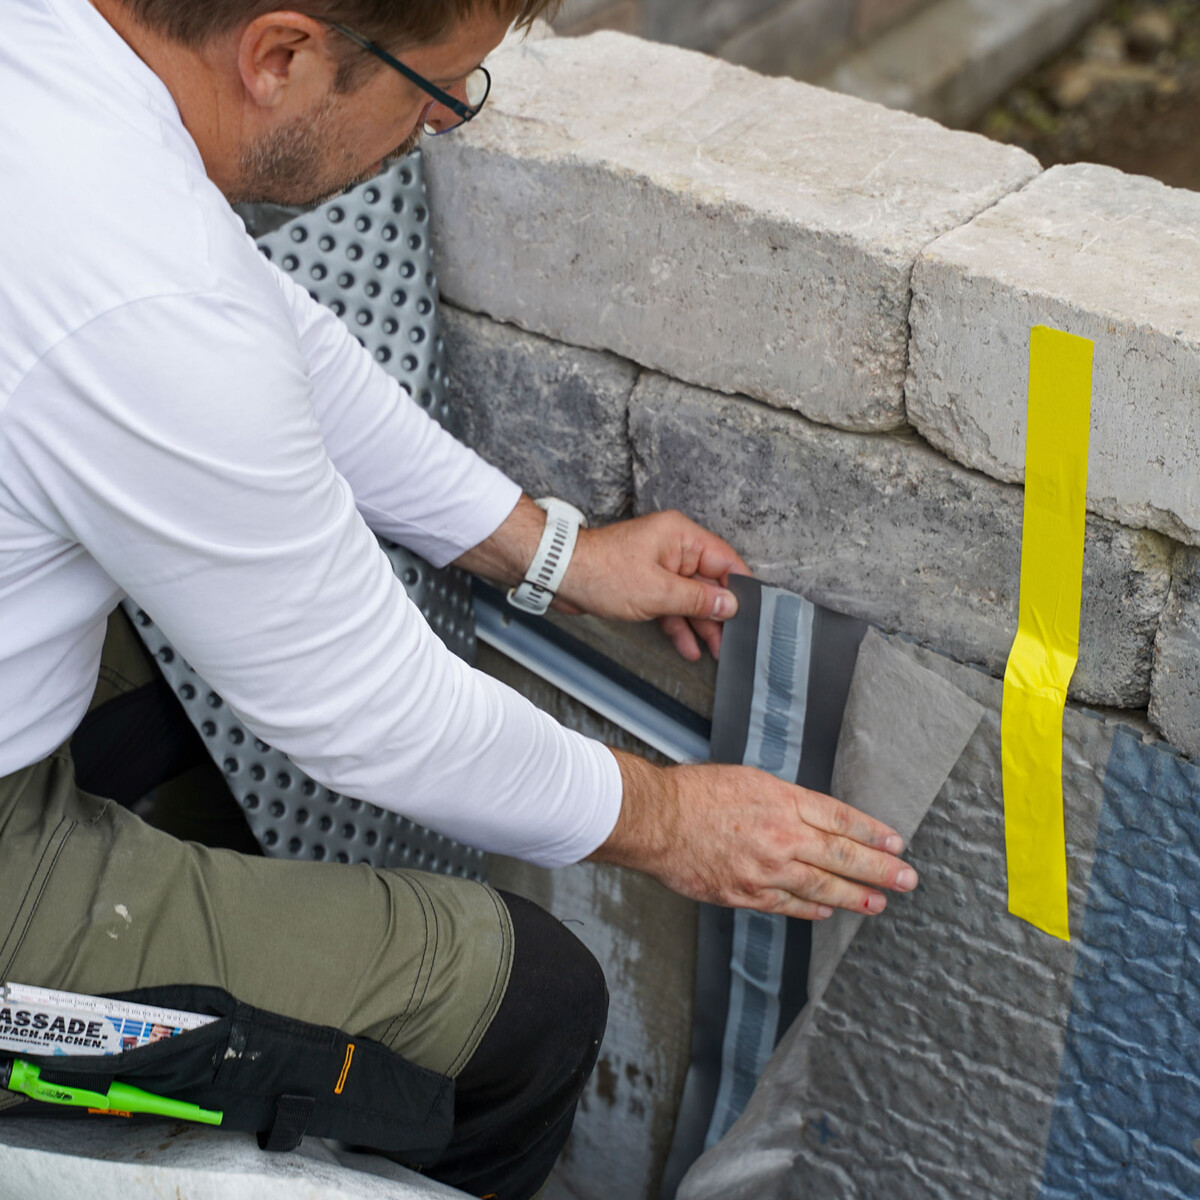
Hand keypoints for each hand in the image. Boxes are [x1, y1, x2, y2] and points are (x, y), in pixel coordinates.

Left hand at [558, 510, 749, 660]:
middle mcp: (673, 548)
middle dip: (720, 613)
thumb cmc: (601, 572)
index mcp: (682, 537)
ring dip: (701, 624)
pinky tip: (689, 647)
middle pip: (709, 582)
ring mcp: (659, 567)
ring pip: (690, 598)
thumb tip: (730, 604)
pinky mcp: (645, 584)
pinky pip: (671, 605)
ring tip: (716, 651)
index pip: (725, 561)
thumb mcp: (658, 592)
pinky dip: (679, 624)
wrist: (559, 576)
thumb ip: (697, 599)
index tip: (753, 613)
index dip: (739, 589)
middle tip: (734, 641)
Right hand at [592, 751, 917, 919]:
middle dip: (879, 869)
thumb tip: (810, 816)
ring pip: (820, 887)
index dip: (872, 834)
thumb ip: (783, 800)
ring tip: (878, 903)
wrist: (657, 820)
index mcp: (784, 802)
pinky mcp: (744, 893)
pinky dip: (810, 910)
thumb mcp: (748, 780)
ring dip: (853, 897)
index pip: (841, 820)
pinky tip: (827, 911)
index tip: (895, 844)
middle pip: (841, 856)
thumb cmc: (696, 793)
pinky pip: (785, 905)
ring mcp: (764, 870)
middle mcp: (781, 837)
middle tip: (907, 879)